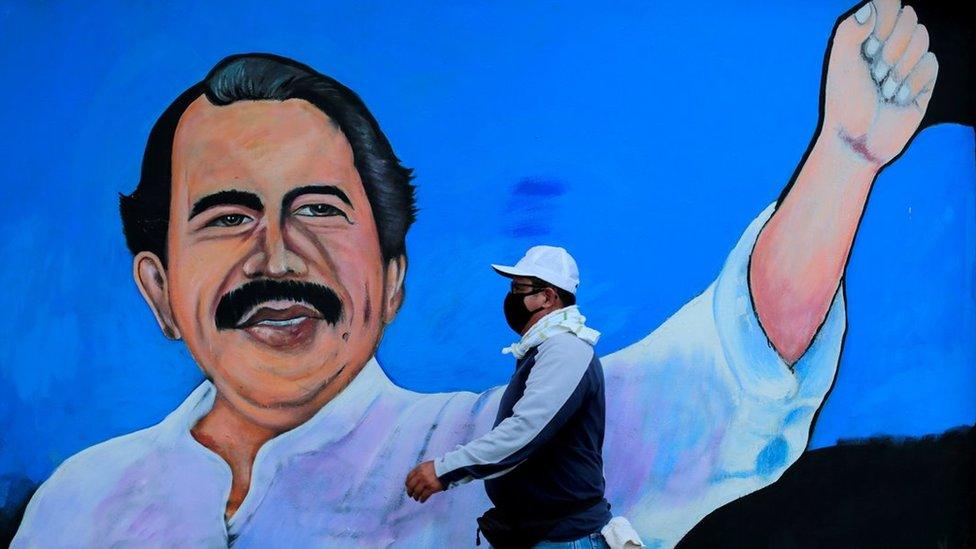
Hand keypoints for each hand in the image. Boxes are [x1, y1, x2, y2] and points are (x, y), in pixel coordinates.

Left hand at [405, 460, 443, 502]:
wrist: (448, 468)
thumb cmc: (439, 466)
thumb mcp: (427, 465)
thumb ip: (421, 470)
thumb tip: (415, 479)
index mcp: (419, 468)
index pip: (409, 477)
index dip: (407, 483)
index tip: (408, 487)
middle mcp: (421, 475)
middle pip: (411, 486)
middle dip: (409, 491)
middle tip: (410, 495)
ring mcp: (426, 482)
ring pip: (417, 492)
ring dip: (415, 496)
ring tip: (417, 498)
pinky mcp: (431, 488)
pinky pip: (424, 496)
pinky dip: (422, 499)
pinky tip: (422, 500)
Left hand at [822, 0, 938, 166]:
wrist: (858, 138)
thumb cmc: (845, 101)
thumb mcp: (841, 63)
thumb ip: (851, 30)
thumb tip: (870, 9)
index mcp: (867, 34)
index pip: (888, 2)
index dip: (884, 21)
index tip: (869, 47)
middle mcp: (890, 42)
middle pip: (909, 17)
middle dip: (891, 48)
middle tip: (875, 73)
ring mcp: (909, 58)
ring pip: (922, 37)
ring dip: (900, 68)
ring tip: (884, 90)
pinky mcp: (925, 78)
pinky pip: (930, 62)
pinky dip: (912, 82)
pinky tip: (898, 99)